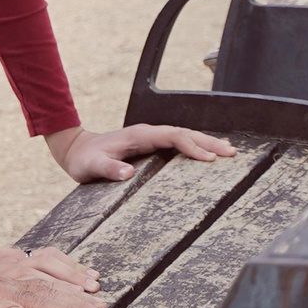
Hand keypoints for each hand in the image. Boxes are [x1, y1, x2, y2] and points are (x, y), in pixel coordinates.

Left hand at [0, 247, 107, 307]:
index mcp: (2, 294)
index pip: (44, 305)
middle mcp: (11, 275)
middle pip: (54, 289)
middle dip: (82, 304)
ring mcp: (11, 264)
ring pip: (54, 271)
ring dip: (78, 283)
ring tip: (100, 296)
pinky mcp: (8, 258)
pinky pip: (46, 258)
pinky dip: (68, 264)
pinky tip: (82, 273)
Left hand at [41, 122, 237, 184]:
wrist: (76, 151)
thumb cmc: (84, 160)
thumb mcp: (92, 166)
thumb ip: (109, 168)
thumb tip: (128, 173)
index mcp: (139, 135)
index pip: (172, 136)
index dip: (192, 146)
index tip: (209, 158)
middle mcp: (148, 133)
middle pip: (184, 133)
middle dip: (208, 142)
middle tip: (231, 153)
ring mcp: (150, 138)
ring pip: (184, 136)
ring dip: (205, 143)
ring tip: (229, 151)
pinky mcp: (151, 146)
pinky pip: (178, 143)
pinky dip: (195, 147)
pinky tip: (208, 153)